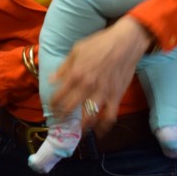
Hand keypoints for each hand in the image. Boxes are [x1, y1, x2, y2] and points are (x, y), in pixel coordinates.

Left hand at [48, 16, 151, 134]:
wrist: (125, 43)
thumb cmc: (100, 43)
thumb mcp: (77, 49)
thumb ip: (64, 67)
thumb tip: (52, 80)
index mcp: (76, 74)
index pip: (58, 95)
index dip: (52, 105)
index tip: (51, 108)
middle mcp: (87, 86)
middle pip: (70, 109)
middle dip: (62, 118)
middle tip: (59, 122)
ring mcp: (102, 93)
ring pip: (89, 117)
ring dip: (81, 127)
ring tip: (77, 131)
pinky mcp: (116, 97)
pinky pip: (109, 118)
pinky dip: (104, 127)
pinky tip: (99, 132)